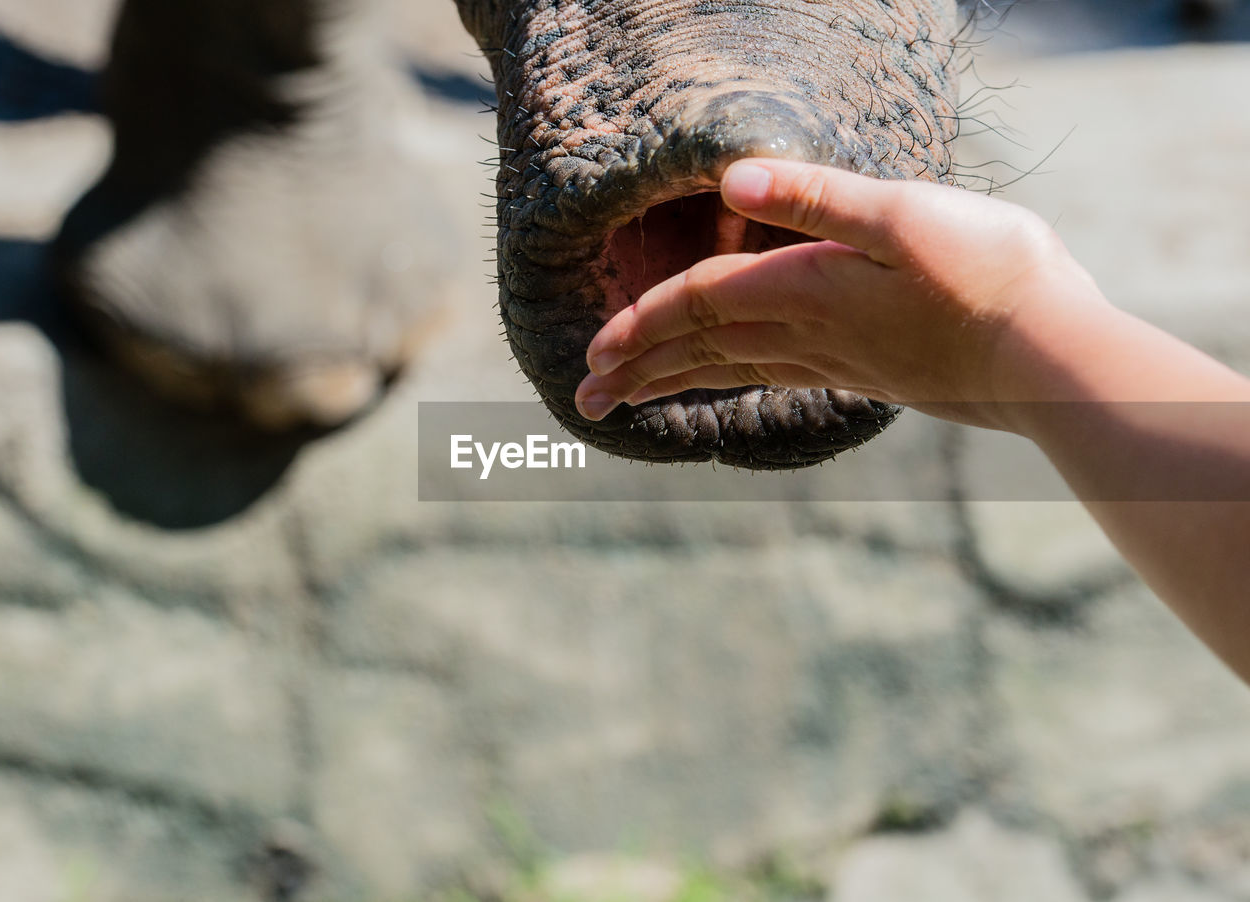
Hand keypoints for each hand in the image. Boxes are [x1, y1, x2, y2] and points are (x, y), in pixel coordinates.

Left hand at [574, 158, 1104, 429]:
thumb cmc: (987, 276)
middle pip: (702, 351)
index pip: (699, 304)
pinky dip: (734, 380)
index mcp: (805, 289)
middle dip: (638, 371)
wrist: (1052, 358)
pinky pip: (777, 375)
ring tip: (633, 400)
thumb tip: (730, 177)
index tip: (590, 353)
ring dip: (676, 382)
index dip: (641, 323)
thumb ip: (813, 197)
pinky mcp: (870, 373)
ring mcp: (839, 360)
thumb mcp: (900, 215)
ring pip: (734, 370)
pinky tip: (734, 380)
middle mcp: (810, 333)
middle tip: (584, 401)